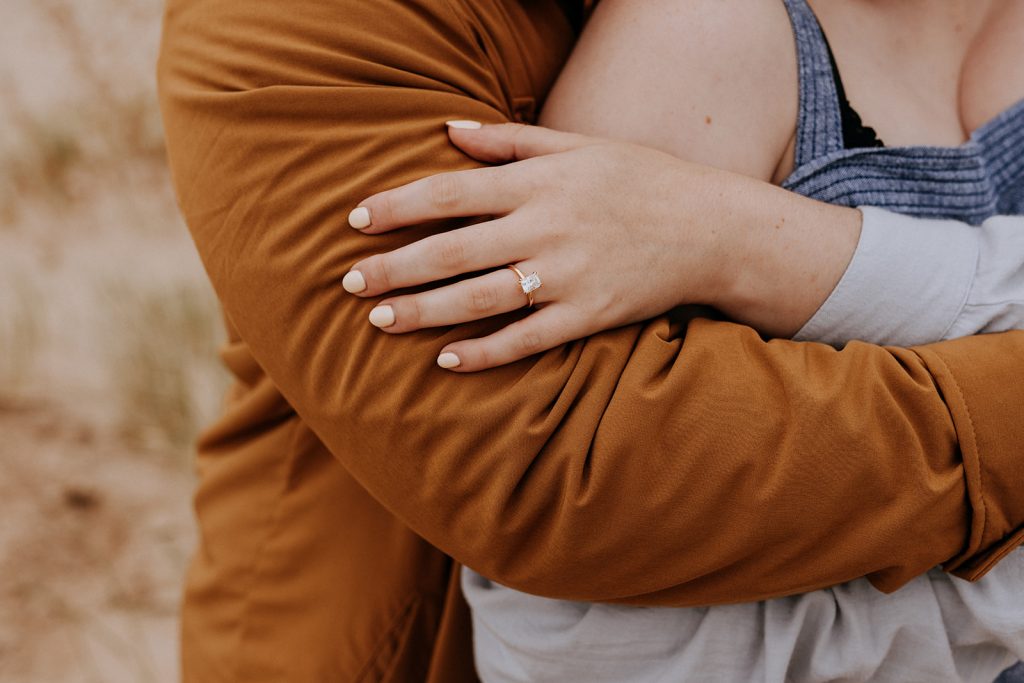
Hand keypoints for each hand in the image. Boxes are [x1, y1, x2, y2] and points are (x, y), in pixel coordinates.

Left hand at [341, 122, 858, 370]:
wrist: (709, 228)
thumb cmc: (638, 179)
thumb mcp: (576, 145)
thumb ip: (509, 141)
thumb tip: (448, 129)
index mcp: (537, 183)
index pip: (449, 193)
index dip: (397, 207)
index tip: (355, 221)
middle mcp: (544, 228)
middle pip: (451, 251)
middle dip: (393, 268)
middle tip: (348, 284)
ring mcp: (566, 276)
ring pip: (479, 299)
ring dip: (423, 312)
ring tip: (380, 322)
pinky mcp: (587, 315)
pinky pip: (526, 339)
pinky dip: (485, 351)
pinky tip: (446, 359)